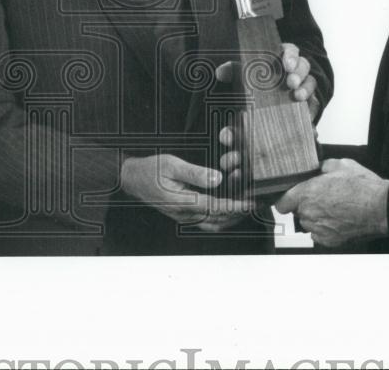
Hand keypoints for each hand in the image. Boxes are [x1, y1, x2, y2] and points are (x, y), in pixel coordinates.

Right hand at [120, 154, 252, 231]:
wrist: (133, 179)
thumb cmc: (151, 170)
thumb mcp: (171, 164)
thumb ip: (195, 173)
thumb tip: (218, 179)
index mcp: (183, 202)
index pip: (215, 207)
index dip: (235, 206)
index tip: (250, 202)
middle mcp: (185, 214)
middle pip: (218, 220)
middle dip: (238, 213)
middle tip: (255, 204)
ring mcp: (184, 218)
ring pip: (214, 224)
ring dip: (231, 218)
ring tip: (246, 207)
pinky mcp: (184, 216)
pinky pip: (207, 222)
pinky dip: (221, 218)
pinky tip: (229, 209)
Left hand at [216, 43, 319, 180]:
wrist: (264, 103)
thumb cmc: (257, 80)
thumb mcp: (244, 73)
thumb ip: (233, 71)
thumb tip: (220, 73)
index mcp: (281, 58)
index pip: (290, 51)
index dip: (290, 56)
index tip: (286, 64)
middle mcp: (295, 71)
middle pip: (303, 66)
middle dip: (298, 73)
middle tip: (291, 82)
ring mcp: (303, 87)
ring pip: (310, 84)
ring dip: (305, 90)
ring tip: (298, 97)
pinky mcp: (307, 106)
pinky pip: (312, 109)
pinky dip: (311, 115)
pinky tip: (308, 123)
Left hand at [275, 158, 388, 246]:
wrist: (382, 208)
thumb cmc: (364, 188)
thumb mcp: (342, 165)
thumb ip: (324, 166)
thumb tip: (320, 168)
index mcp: (307, 193)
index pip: (282, 203)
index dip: (287, 200)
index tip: (292, 199)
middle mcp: (309, 213)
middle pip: (298, 212)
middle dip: (307, 206)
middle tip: (324, 199)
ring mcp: (319, 229)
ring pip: (309, 224)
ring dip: (317, 218)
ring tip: (334, 209)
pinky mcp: (330, 240)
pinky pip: (320, 235)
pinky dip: (326, 229)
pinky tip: (339, 220)